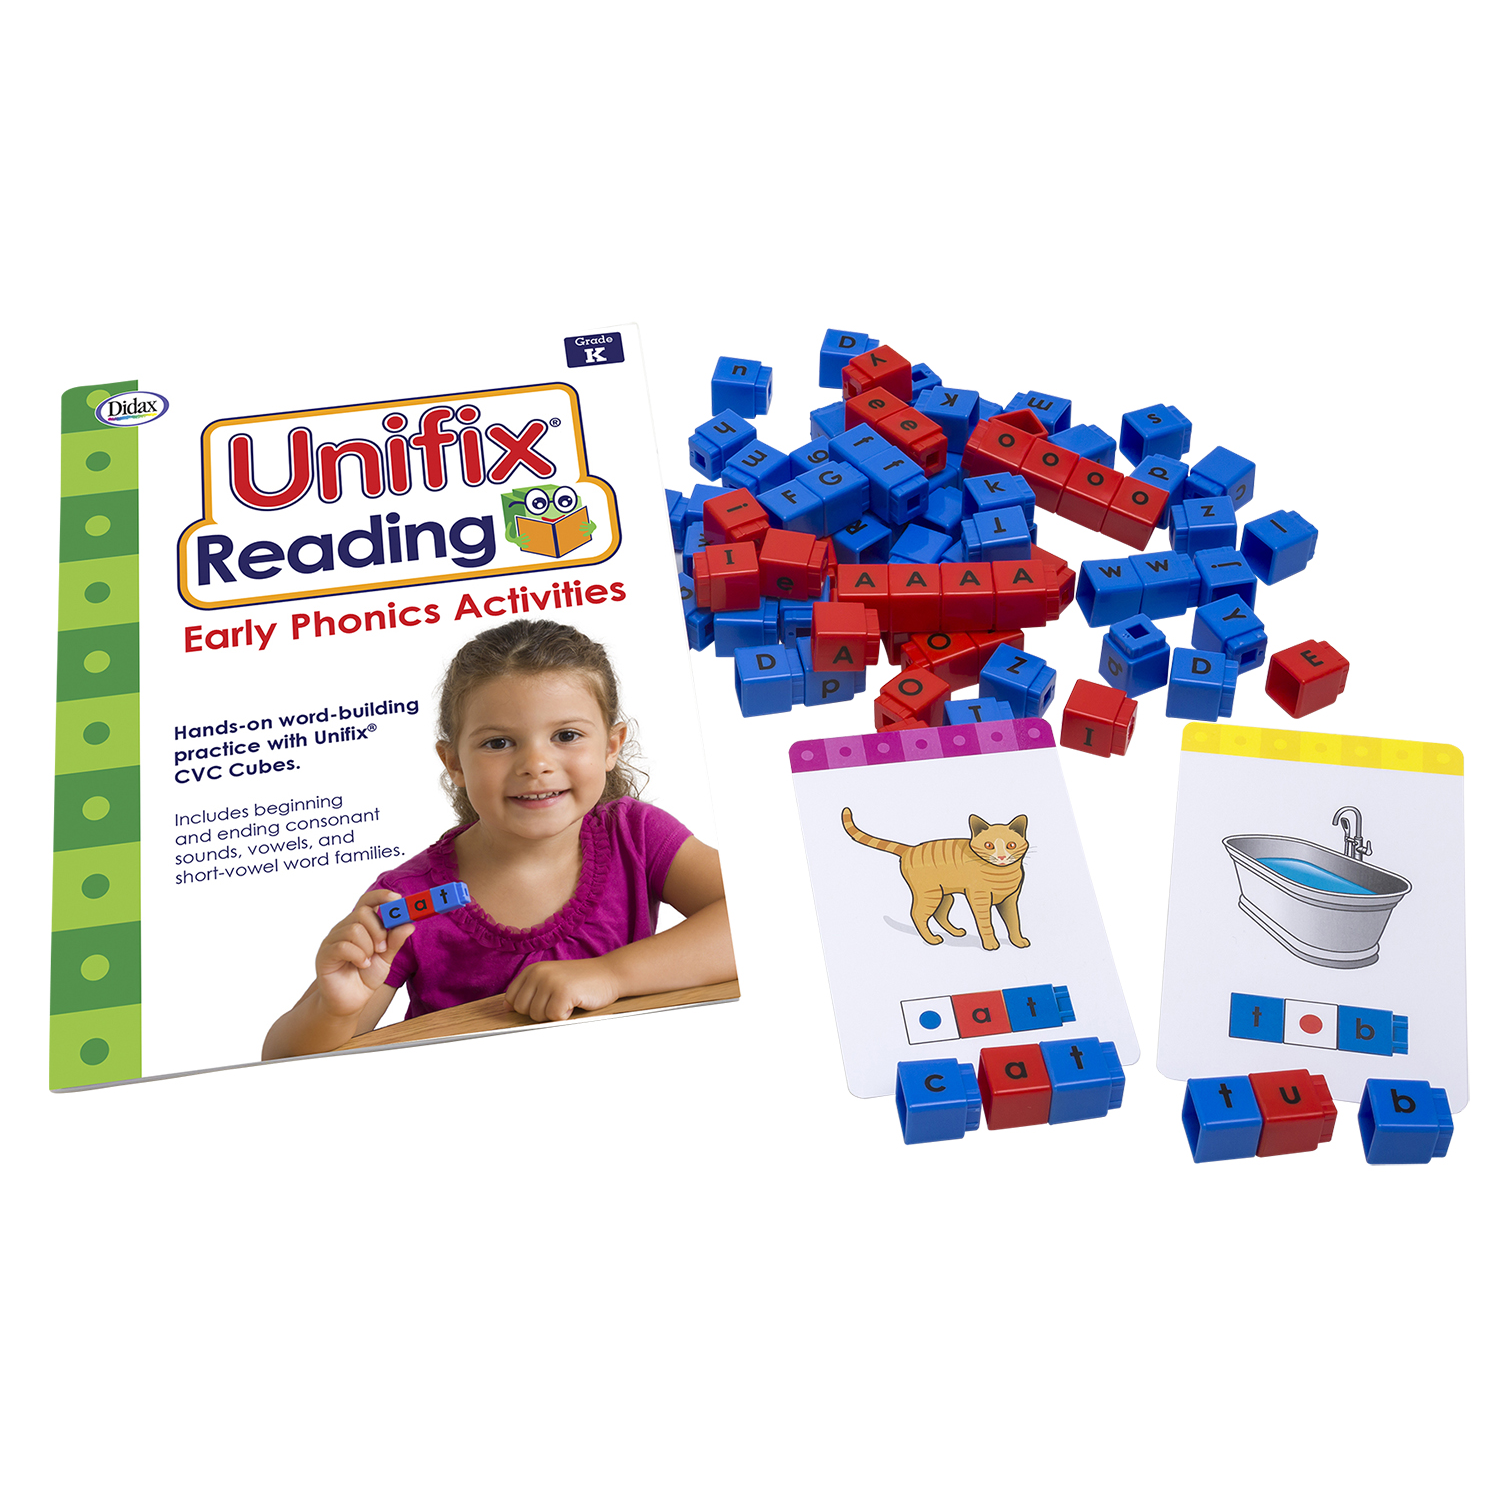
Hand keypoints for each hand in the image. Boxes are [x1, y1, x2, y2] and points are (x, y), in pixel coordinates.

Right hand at [313, 889, 412, 1017]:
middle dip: (379, 930)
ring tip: (369, 960)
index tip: (398, 899)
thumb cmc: (365, 976)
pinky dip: (358, 956)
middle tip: (382, 948)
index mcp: (359, 925)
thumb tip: (409, 924)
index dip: (381, 896)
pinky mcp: (324, 955)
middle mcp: (344, 928)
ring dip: (368, 946)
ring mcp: (332, 941)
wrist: (349, 1001)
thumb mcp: (386, 958)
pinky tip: (361, 965)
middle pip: (363, 912)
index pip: (367, 900)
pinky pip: (343, 946)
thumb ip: (395, 941)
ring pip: (354, 929)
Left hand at [503, 957, 621, 1021]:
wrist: (609, 974)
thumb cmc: (580, 981)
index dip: (529, 1006)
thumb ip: (529, 990)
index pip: (512, 999)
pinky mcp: (563, 992)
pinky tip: (575, 1003)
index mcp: (532, 969)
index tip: (546, 1001)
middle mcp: (538, 973)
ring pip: (537, 1016)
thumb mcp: (550, 979)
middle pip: (523, 1009)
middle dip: (541, 1011)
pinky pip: (553, 1017)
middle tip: (559, 1000)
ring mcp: (550, 981)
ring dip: (554, 1014)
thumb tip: (506, 1007)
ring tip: (568, 1000)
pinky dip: (565, 1016)